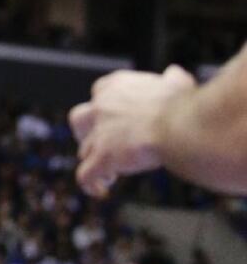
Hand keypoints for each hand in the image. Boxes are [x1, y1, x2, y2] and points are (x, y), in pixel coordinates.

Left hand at [69, 64, 195, 197]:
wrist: (179, 125)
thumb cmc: (182, 106)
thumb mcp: (177, 84)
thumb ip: (171, 79)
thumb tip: (175, 73)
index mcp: (115, 87)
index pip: (100, 93)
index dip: (107, 109)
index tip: (120, 122)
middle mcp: (101, 107)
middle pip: (80, 120)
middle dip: (86, 132)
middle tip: (101, 144)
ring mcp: (99, 132)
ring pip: (84, 148)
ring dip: (93, 159)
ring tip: (109, 171)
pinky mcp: (102, 157)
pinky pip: (86, 174)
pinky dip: (90, 183)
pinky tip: (99, 190)